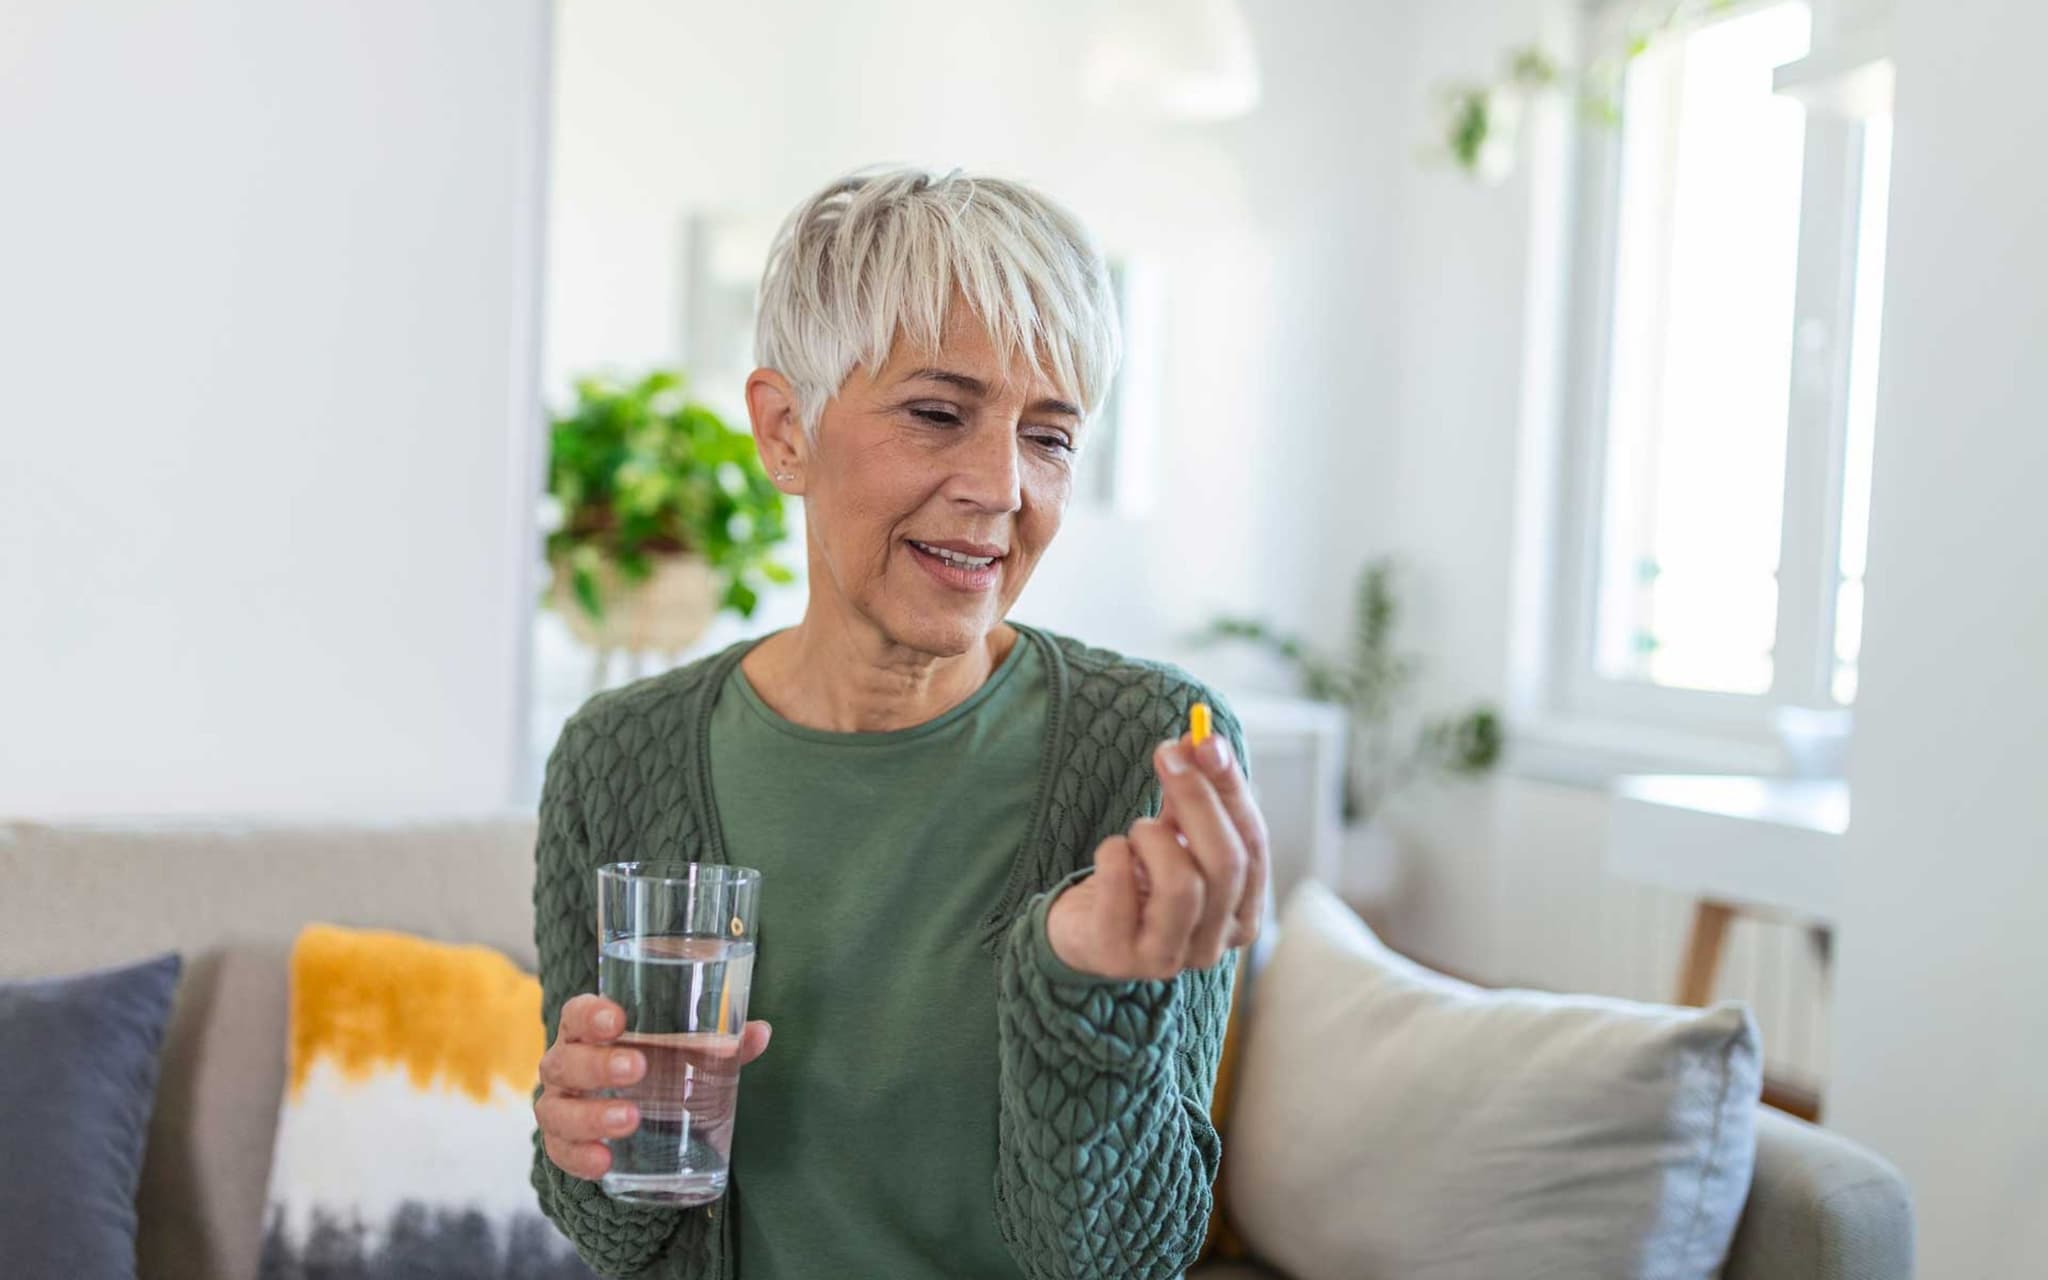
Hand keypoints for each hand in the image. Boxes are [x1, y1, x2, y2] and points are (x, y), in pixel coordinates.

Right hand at [535, 993, 771, 1181]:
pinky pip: (560, 1153)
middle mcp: (565, 1066)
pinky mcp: (561, 1144)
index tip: (617, 1018)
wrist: (623, 1114)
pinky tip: (604, 1161)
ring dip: (592, 1115)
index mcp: (589, 1032)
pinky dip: (580, 1157)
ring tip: (630, 1119)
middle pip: (566, 1061)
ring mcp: (559, 1106)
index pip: (576, 1014)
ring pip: (557, 1109)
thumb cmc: (652, 1067)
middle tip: (638, 1068)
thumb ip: (716, 1042)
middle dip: (599, 1065)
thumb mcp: (678, 1052)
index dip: (590, 1014)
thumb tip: (760, 1033)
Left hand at [1045, 730, 1269, 980]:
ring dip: (1153, 837)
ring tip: (1136, 831)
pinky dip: (1114, 856)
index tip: (1207, 741)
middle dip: (1196, 799)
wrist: (1084, 929)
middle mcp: (1214, 944)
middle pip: (1225, 863)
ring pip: (1183, 885)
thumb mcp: (1176, 834)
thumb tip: (1202, 738)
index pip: (1253, 845)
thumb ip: (1196, 791)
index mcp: (1241, 912)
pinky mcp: (1117, 956)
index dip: (1231, 790)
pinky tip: (1111, 853)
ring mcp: (1167, 957)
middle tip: (1167, 755)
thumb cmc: (1142, 879)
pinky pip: (1122, 894)